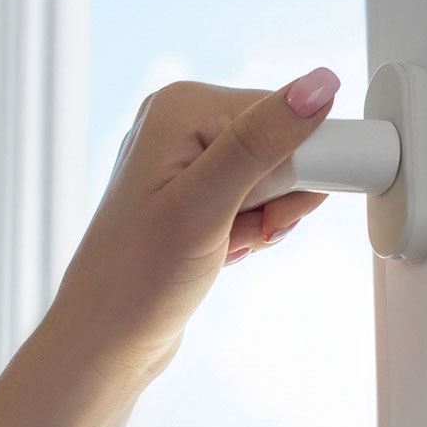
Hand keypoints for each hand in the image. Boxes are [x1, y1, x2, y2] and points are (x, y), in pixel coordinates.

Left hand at [45, 68, 340, 378]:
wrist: (107, 342)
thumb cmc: (138, 277)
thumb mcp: (207, 205)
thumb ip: (262, 142)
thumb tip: (319, 84)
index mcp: (182, 106)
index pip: (282, 111)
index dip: (296, 165)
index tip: (273, 207)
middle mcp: (185, 124)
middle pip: (282, 145)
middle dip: (278, 199)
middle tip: (243, 230)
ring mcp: (191, 161)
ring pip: (276, 179)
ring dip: (267, 221)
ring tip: (225, 245)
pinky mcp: (199, 195)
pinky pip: (259, 202)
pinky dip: (254, 232)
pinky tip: (223, 252)